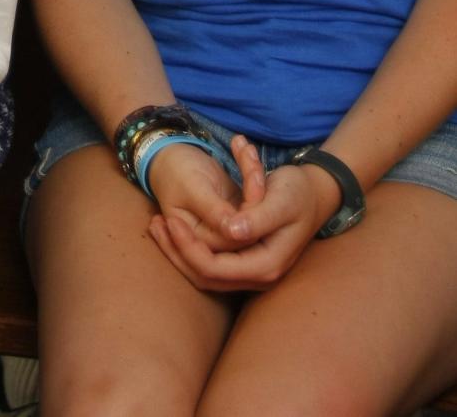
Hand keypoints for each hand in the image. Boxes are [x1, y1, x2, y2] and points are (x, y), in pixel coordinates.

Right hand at [145, 136, 248, 250]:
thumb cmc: (174, 172)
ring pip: (256, 210)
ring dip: (256, 176)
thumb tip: (237, 231)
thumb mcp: (192, 188)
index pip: (234, 237)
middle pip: (250, 226)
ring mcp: (231, 225)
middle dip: (256, 188)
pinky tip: (245, 149)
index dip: (250, 210)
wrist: (170, 159)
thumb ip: (213, 211)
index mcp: (200, 240)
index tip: (253, 174)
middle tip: (249, 153)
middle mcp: (217, 239)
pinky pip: (255, 196)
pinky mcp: (239, 210)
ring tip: (245, 147)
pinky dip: (253, 172)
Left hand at [150, 146, 332, 290]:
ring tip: (156, 224)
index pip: (215, 269)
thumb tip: (231, 231)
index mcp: (267, 264)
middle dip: (177, 252)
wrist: (313, 193)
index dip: (189, 248)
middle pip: (205, 277)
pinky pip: (209, 262)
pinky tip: (172, 225)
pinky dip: (189, 246)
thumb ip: (257, 217)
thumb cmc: (297, 192)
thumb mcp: (280, 198)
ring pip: (203, 273)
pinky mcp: (243, 259)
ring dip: (178, 251)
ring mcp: (250, 270)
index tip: (170, 220)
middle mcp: (258, 275)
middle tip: (155, 223)